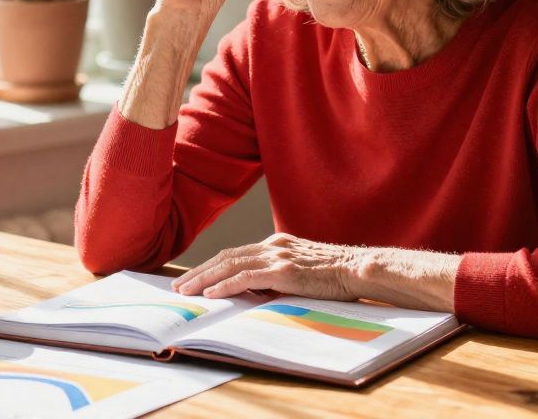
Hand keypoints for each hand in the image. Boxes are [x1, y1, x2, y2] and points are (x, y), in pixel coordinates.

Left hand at [171, 233, 360, 300]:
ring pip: (230, 265)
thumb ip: (279, 276)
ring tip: (186, 291)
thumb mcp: (302, 271)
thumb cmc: (336, 275)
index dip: (211, 266)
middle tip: (178, 286)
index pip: (235, 253)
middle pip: (226, 257)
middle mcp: (273, 246)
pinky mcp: (284, 271)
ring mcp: (277, 257)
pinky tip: (211, 294)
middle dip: (199, 272)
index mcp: (276, 244)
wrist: (359, 269)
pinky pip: (246, 278)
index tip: (194, 278)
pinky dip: (225, 285)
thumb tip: (257, 292)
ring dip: (204, 279)